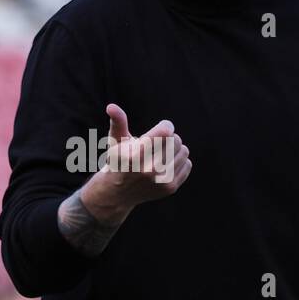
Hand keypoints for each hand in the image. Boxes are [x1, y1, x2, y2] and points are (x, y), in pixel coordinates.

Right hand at [80, 104, 191, 220]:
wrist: (118, 193)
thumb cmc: (118, 160)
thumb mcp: (116, 140)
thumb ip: (118, 121)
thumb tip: (111, 106)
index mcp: (136, 155)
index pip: (166, 131)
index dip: (165, 126)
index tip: (161, 127)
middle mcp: (149, 170)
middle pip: (176, 140)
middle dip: (169, 137)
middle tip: (158, 142)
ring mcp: (161, 181)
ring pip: (184, 151)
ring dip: (175, 148)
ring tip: (162, 152)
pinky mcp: (170, 188)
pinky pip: (188, 164)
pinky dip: (179, 161)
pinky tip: (167, 164)